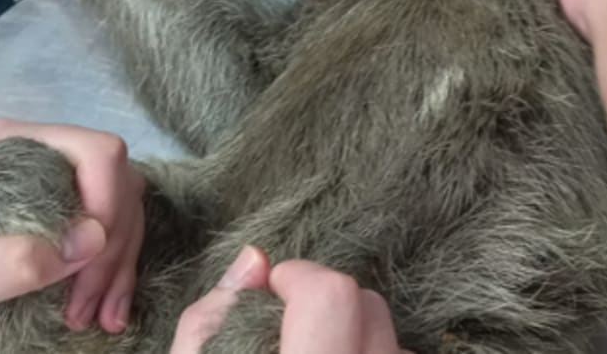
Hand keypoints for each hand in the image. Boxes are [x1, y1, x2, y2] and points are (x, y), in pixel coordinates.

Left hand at [0, 119, 143, 353]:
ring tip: (92, 318)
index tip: (90, 257)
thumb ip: (12, 260)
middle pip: (118, 185)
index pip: (93, 151)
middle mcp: (40, 159)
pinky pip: (113, 240)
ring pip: (122, 215)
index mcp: (8, 149)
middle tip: (84, 307)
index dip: (107, 199)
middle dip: (111, 249)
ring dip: (117, 269)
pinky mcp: (63, 224)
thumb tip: (92, 240)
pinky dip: (116, 277)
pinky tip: (104, 314)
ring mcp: (55, 190)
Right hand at [172, 248, 409, 353]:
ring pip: (393, 339)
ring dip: (354, 335)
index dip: (297, 278)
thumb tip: (255, 261)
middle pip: (367, 305)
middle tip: (287, 327)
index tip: (271, 289)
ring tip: (314, 352)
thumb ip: (212, 318)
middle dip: (326, 303)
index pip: (331, 295)